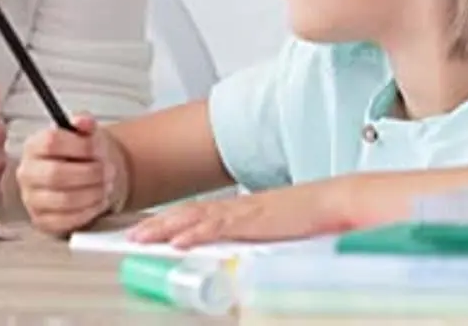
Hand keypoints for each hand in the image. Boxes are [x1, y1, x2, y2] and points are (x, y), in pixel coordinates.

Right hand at [17, 113, 127, 236]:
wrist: (83, 176)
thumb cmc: (81, 154)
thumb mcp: (84, 133)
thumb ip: (84, 123)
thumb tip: (84, 121)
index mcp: (33, 146)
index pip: (51, 142)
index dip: (79, 145)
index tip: (97, 148)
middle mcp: (27, 173)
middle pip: (56, 174)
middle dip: (89, 173)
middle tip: (108, 171)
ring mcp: (32, 199)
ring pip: (64, 200)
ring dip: (93, 193)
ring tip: (106, 186)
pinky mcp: (42, 222)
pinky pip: (67, 221)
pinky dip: (88, 211)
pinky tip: (98, 201)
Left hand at [126, 176, 360, 247]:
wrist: (335, 203)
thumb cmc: (310, 221)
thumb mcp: (274, 235)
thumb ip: (253, 244)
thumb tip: (237, 263)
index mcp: (239, 212)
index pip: (196, 215)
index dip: (169, 222)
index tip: (148, 232)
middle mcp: (236, 208)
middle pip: (187, 214)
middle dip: (156, 225)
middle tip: (132, 237)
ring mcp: (243, 212)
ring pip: (195, 218)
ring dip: (165, 227)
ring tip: (142, 238)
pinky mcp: (254, 220)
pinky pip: (218, 227)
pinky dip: (196, 233)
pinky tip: (179, 242)